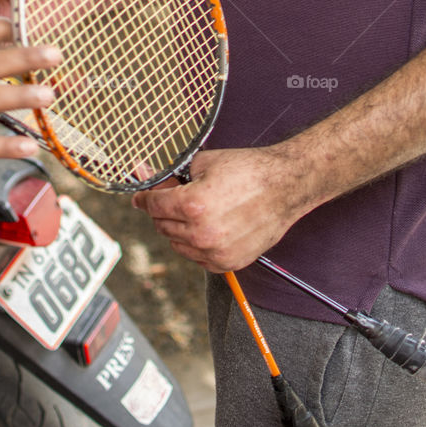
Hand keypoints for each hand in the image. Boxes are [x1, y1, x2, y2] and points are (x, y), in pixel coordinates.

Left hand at [131, 147, 306, 272]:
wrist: (285, 186)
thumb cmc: (248, 170)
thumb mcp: (206, 163)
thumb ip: (175, 175)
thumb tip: (149, 176)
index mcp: (192, 205)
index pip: (153, 205)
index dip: (144, 198)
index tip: (140, 197)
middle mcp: (201, 233)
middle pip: (162, 226)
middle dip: (162, 211)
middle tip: (171, 198)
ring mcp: (215, 252)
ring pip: (178, 245)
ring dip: (178, 229)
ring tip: (195, 212)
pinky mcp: (229, 263)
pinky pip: (198, 258)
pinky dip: (196, 245)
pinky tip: (207, 228)